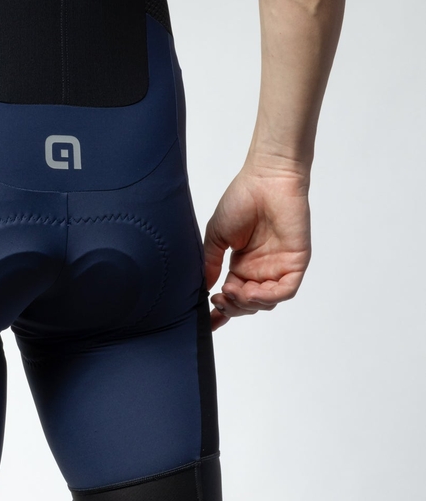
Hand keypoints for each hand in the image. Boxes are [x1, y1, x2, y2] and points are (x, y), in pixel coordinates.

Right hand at [203, 167, 311, 330]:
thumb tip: (204, 288)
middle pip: (249, 304)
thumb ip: (211, 264)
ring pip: (266, 302)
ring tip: (231, 291)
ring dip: (247, 303)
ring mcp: (279, 267)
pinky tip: (249, 291)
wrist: (265, 179)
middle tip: (218, 299)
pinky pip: (285, 291)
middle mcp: (261, 270)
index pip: (233, 296)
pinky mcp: (296, 263)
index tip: (207, 321)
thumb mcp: (217, 237)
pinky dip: (266, 297)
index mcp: (243, 265)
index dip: (221, 311)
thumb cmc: (241, 200)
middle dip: (232, 308)